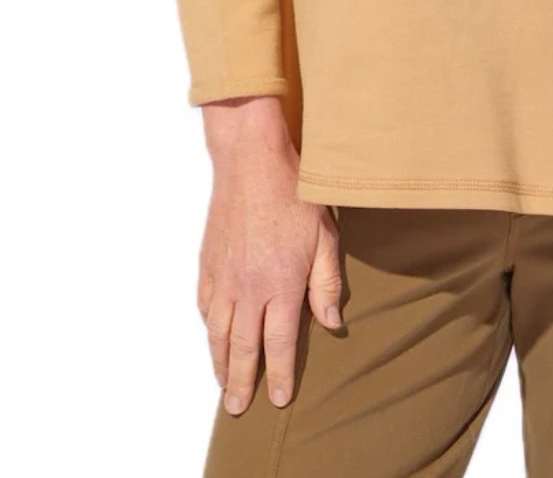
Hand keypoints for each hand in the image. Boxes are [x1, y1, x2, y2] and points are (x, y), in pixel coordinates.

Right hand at [196, 101, 343, 415]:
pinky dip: (208, 326)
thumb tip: (329, 323)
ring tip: (223, 384)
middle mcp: (248, 288)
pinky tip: (213, 335)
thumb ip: (326, 284)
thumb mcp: (325, 237)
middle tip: (240, 407)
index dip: (280, 374)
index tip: (279, 398)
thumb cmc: (295, 193)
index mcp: (280, 285)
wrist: (252, 161)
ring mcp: (224, 276)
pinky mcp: (208, 262)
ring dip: (219, 362)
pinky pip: (205, 305)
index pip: (279, 344)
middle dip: (242, 381)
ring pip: (217, 332)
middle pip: (242, 347)